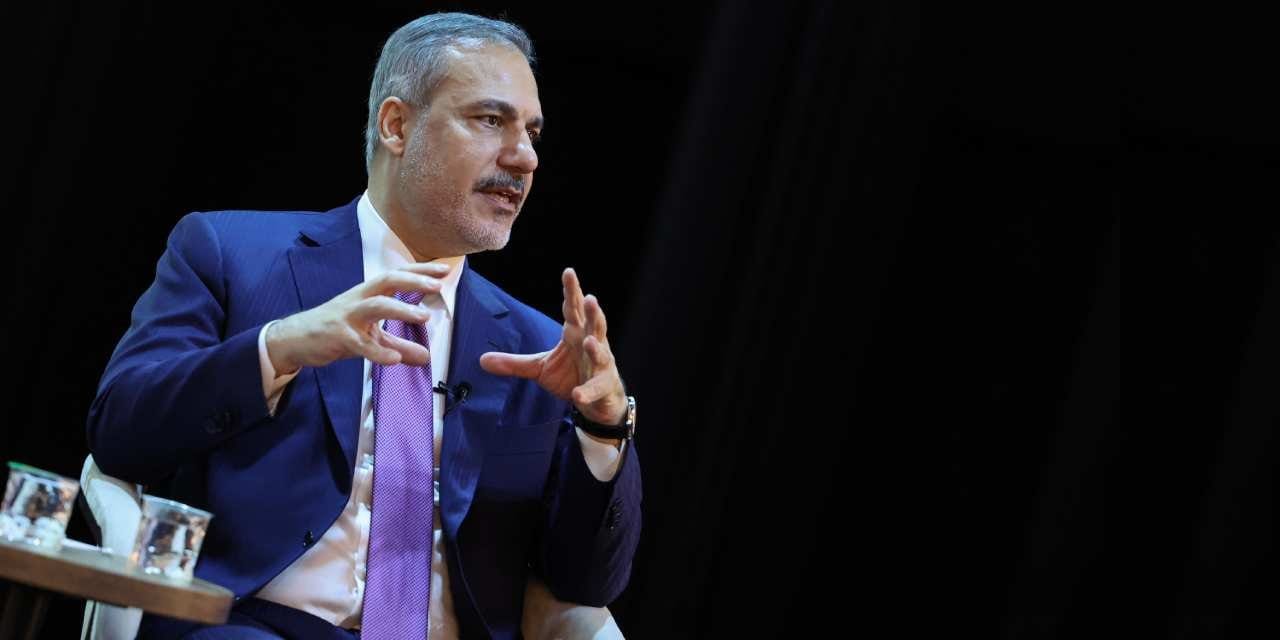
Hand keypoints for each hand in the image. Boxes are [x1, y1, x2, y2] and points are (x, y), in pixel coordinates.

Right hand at [265, 262, 450, 373]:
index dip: (420, 271)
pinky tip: (394, 359)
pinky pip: (359, 343)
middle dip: (413, 281)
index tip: (444, 270)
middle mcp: (358, 299)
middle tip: (437, 286)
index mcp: (368, 294)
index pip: (397, 276)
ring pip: (375, 306)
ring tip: (424, 317)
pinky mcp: (336, 336)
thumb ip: (399, 345)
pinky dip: (378, 351)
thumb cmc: (336, 331)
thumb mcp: (371, 337)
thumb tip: (425, 357)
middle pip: (387, 281)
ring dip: (401, 309)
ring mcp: (347, 316)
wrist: (295, 339)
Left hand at [480, 268, 626, 424]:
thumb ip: (514, 363)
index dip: (572, 290)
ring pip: (600, 353)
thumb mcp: (539, 367)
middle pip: (593, 324)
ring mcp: (600, 365)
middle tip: (590, 299)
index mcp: (575, 332)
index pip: (573, 308)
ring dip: (595, 348)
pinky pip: (594, 388)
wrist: (598, 399)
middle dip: (593, 312)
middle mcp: (591, 343)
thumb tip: (481, 360)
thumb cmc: (572, 374)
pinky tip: (576, 395)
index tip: (569, 272)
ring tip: (589, 342)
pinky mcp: (602, 386)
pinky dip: (586, 391)